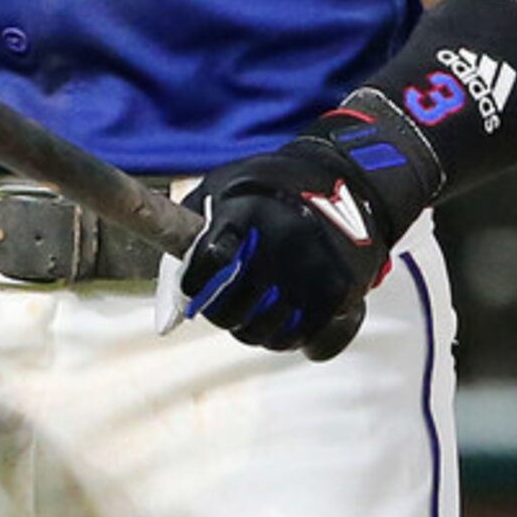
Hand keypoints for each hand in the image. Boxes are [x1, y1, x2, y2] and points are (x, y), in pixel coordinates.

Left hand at [177, 136, 395, 357]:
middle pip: (231, 310)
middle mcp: (281, 240)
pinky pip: (303, 338)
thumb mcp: (221, 188)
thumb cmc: (273, 187)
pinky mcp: (338, 289)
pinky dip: (290, 337)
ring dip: (254, 328)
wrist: (349, 178)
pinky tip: (287, 316)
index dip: (195, 284)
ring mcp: (312, 267)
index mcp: (248, 210)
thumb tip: (167, 319)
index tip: (197, 286)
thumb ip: (185, 238)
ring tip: (260, 306)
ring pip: (264, 332)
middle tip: (230, 299)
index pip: (207, 263)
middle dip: (223, 312)